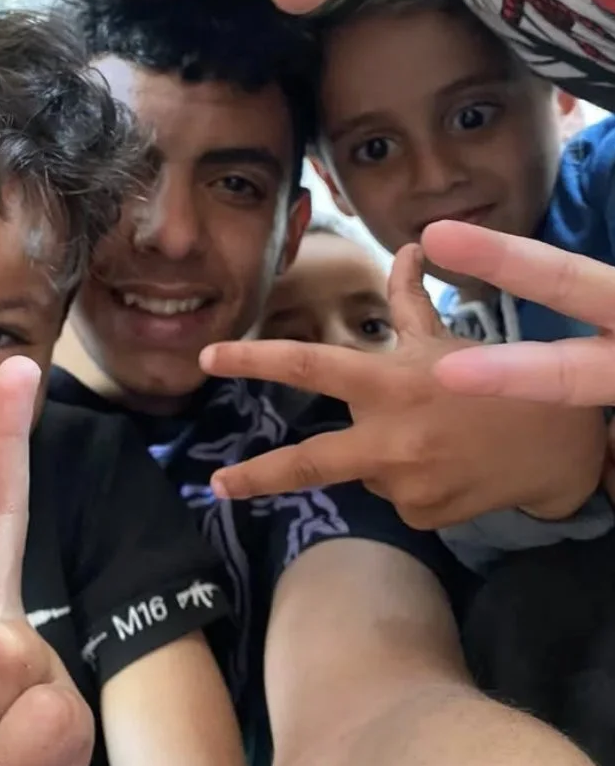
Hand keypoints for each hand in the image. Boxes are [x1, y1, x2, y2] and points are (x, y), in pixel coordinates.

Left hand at [199, 246, 607, 527]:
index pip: (307, 364)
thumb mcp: (446, 337)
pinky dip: (407, 480)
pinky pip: (396, 497)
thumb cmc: (493, 379)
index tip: (206, 357)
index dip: (252, 359)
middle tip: (217, 484)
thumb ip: (409, 300)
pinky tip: (444, 465)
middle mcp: (390, 438)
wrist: (559, 448)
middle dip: (256, 476)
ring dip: (379, 456)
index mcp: (388, 383)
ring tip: (429, 437)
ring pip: (363, 472)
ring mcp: (407, 484)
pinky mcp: (424, 517)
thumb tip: (407, 248)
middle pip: (308, 463)